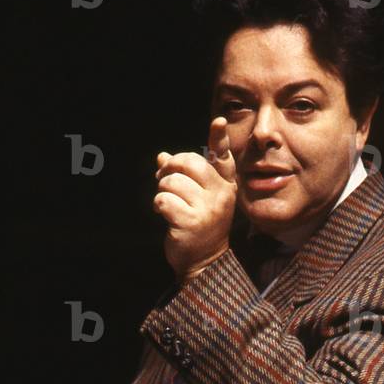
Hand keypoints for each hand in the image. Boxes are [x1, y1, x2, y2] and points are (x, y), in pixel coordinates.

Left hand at [153, 116, 236, 281]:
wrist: (203, 262)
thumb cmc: (198, 225)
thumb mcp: (199, 200)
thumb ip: (184, 177)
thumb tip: (161, 156)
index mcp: (225, 186)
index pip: (223, 158)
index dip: (218, 139)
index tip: (218, 122)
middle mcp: (220, 195)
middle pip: (190, 163)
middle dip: (170, 169)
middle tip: (163, 180)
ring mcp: (207, 209)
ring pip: (172, 182)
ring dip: (163, 191)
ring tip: (168, 204)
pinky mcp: (191, 222)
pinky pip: (163, 200)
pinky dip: (159, 206)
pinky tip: (166, 216)